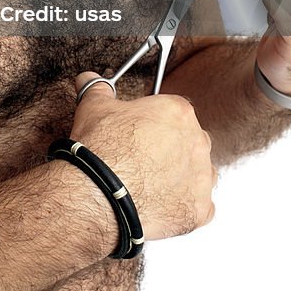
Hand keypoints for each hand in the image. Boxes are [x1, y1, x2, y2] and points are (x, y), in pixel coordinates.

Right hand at [70, 71, 216, 240]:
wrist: (99, 195)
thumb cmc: (101, 151)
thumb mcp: (94, 108)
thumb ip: (98, 90)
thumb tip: (89, 80)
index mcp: (178, 112)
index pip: (175, 112)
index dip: (156, 123)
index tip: (142, 132)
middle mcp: (197, 142)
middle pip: (191, 141)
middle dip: (172, 148)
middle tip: (145, 159)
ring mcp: (201, 178)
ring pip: (199, 174)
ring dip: (182, 177)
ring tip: (153, 185)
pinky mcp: (199, 210)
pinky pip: (200, 207)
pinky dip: (184, 207)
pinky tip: (162, 206)